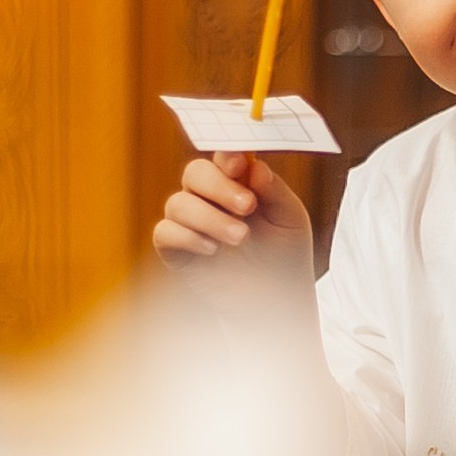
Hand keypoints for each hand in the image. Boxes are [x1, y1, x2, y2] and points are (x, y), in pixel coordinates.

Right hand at [153, 151, 313, 273]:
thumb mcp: (290, 219)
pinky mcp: (176, 250)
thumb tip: (255, 165)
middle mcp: (208, 198)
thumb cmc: (284, 254)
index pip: (222, 157)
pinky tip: (212, 250)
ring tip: (241, 238)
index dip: (226, 155)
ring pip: (178, 203)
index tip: (239, 163)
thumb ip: (275, 190)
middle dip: (219, 187)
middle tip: (247, 206)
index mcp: (236, 183)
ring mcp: (189, 223)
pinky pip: (165, 232)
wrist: (275, 300)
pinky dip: (187, 237)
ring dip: (210, 218)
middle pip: (195, 173)